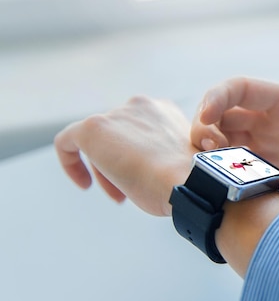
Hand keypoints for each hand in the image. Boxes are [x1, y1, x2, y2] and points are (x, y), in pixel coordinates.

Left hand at [54, 96, 197, 215]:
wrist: (188, 180)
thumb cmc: (187, 179)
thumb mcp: (177, 159)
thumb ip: (161, 154)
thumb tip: (147, 168)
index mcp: (164, 110)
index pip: (138, 130)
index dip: (135, 156)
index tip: (140, 177)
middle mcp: (140, 105)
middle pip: (116, 136)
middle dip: (120, 165)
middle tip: (128, 193)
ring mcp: (116, 115)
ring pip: (97, 143)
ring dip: (105, 170)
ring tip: (120, 195)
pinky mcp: (93, 128)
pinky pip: (68, 141)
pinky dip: (70, 162)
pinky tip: (83, 183)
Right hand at [191, 77, 278, 202]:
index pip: (242, 87)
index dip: (217, 97)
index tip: (205, 118)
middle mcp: (272, 118)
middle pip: (223, 114)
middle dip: (206, 129)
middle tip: (209, 156)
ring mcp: (268, 142)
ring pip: (225, 139)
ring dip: (212, 154)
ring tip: (214, 175)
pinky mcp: (269, 165)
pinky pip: (237, 165)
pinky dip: (226, 173)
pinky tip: (226, 188)